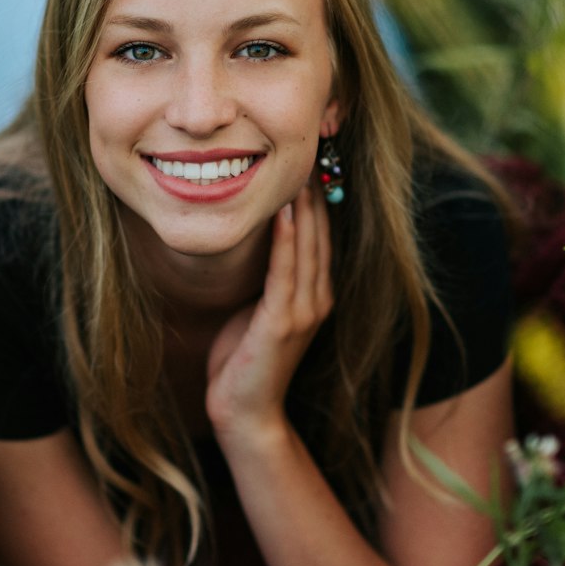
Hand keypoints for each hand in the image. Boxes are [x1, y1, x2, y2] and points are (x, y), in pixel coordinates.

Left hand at [206, 182, 333, 439]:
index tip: (307, 162)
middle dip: (315, 194)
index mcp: (316, 296)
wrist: (244, 412)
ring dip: (304, 208)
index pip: (321, 237)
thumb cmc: (243, 359)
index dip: (317, 199)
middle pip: (321, 235)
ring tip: (299, 170)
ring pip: (308, 248)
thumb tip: (255, 240)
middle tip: (311, 153)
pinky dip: (287, 240)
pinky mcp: (283, 323)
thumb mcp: (258, 308)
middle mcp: (318, 300)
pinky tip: (284, 212)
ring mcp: (304, 312)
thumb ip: (267, 277)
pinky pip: (286, 272)